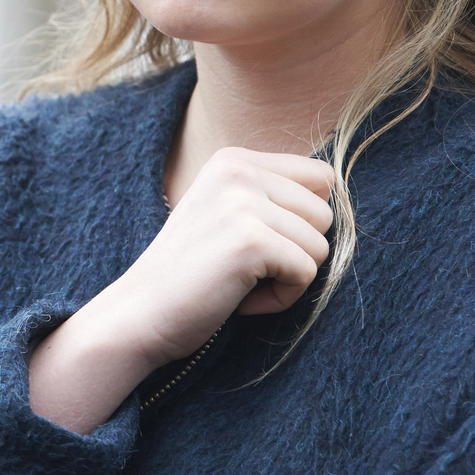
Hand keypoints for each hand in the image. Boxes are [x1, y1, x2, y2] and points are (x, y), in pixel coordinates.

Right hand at [29, 147, 334, 432]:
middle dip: (295, 253)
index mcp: (233, 159)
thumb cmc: (189, 276)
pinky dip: (280, 299)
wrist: (139, 314)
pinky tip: (239, 299)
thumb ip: (272, 197)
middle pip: (324, 214)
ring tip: (238, 283)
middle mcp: (238, 169)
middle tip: (242, 269)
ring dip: (287, 278)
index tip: (251, 245)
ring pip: (321, 247)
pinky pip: (306, 273)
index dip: (299, 224)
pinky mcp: (251, 241)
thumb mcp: (227, 215)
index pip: (320, 179)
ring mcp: (242, 203)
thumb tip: (336, 189)